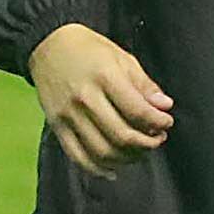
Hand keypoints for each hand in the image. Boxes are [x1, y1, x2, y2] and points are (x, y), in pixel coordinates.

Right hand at [29, 23, 173, 171]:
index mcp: (105, 77)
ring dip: (127, 158)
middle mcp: (84, 98)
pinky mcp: (57, 126)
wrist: (48, 45)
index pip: (137, 111)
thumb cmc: (89, 50)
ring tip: (140, 150)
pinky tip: (114, 169)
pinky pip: (78, 157)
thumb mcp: (122, 58)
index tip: (166, 122)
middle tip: (157, 139)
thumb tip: (165, 107)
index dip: (158, 122)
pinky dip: (98, 169)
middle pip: (121, 135)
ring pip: (102, 151)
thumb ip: (144, 84)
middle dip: (147, 143)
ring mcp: (68, 115)